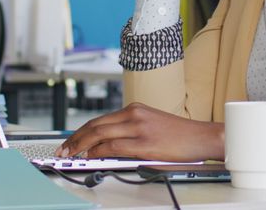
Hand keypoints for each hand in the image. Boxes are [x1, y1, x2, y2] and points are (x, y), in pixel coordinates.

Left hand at [56, 102, 223, 161]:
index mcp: (135, 109)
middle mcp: (134, 114)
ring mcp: (139, 128)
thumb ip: (129, 133)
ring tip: (70, 156)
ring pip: (100, 134)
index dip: (80, 132)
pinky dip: (98, 152)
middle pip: (95, 125)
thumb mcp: (151, 127)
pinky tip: (90, 157)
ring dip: (81, 146)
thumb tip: (104, 150)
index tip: (69, 142)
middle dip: (74, 139)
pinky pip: (113, 146)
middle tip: (62, 150)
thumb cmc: (180, 136)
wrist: (203, 137)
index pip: (99, 120)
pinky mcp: (144, 143)